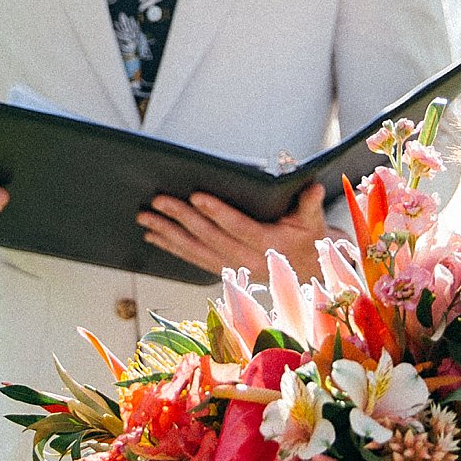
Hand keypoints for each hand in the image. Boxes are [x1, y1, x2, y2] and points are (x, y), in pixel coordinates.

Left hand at [138, 183, 324, 275]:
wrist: (308, 271)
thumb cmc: (308, 239)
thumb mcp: (314, 221)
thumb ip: (310, 205)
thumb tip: (314, 188)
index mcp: (271, 246)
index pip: (240, 228)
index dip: (217, 212)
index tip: (196, 196)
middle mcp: (249, 261)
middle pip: (210, 238)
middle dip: (182, 219)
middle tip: (158, 201)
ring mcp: (233, 268)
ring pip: (196, 251)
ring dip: (168, 235)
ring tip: (146, 218)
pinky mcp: (222, 271)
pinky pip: (193, 260)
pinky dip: (172, 248)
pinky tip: (154, 237)